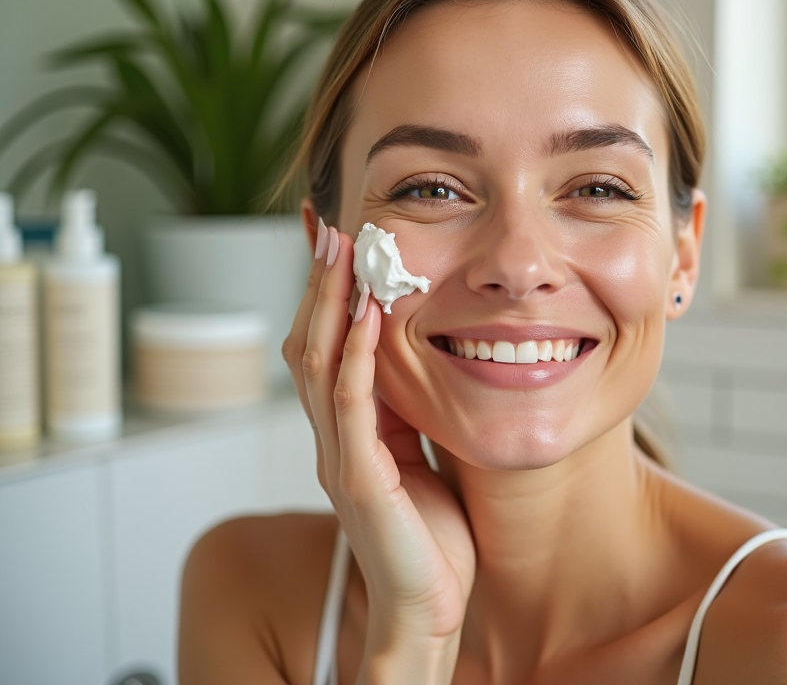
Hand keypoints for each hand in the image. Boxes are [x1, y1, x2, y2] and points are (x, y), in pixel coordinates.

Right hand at [282, 221, 475, 676]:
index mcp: (348, 432)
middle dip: (318, 282)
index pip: (325, 346)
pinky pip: (350, 406)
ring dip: (327, 301)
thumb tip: (419, 364)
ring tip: (340, 247)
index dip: (325, 293)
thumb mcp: (420, 459)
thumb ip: (407, 415)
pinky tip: (365, 313)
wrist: (427, 611)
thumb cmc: (430, 541)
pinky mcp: (359, 481)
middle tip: (325, 224)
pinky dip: (354, 355)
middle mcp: (332, 439)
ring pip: (318, 364)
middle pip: (308, 343)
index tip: (334, 238)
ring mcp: (339, 458)